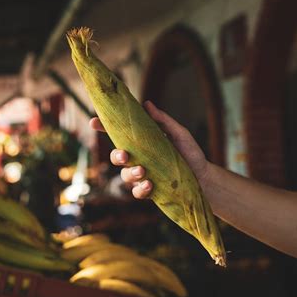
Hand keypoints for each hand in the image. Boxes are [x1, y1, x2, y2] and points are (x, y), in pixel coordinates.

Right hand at [90, 100, 209, 198]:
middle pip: (115, 157)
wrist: (203, 176)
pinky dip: (140, 189)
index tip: (93, 122)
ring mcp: (141, 175)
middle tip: (124, 155)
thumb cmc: (189, 152)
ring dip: (130, 173)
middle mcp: (137, 158)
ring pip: (124, 175)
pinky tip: (150, 184)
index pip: (118, 134)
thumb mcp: (179, 133)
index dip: (103, 128)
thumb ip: (163, 121)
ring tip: (143, 171)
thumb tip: (147, 104)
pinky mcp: (148, 190)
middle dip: (116, 156)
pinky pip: (136, 192)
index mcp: (141, 142)